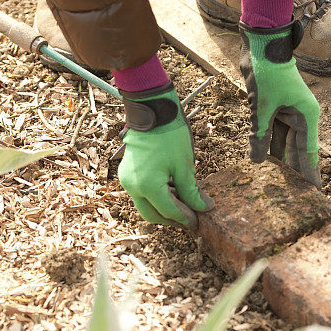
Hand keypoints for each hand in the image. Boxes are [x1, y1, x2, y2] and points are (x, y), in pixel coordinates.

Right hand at [118, 83, 212, 228]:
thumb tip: (204, 208)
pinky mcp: (126, 173)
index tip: (199, 220)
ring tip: (183, 204)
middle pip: (152, 215)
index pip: (169, 212)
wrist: (151, 110)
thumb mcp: (184, 165)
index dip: (186, 218)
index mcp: (148, 186)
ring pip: (145, 205)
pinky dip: (155, 197)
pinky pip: (140, 193)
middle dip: (171, 219)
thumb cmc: (169, 135)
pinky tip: (171, 191)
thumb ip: (192, 191)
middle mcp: (133, 186)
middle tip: (190, 218)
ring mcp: (127, 180)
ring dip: (163, 208)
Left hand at [239, 21, 320, 185]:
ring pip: (283, 143)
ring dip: (278, 160)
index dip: (310, 173)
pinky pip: (272, 133)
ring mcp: (287, 113)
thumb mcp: (262, 109)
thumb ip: (260, 136)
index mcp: (306, 117)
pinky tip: (263, 161)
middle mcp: (300, 117)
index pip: (309, 152)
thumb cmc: (268, 73)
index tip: (315, 192)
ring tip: (277, 184)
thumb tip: (258, 162)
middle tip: (293, 195)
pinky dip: (267, 145)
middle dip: (294, 171)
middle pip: (297, 150)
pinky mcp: (274, 109)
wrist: (261, 46)